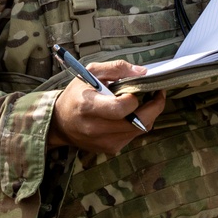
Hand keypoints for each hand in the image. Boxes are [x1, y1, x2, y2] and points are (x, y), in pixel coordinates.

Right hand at [48, 60, 166, 154]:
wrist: (60, 123)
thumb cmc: (76, 95)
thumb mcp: (90, 72)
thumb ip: (116, 68)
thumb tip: (143, 72)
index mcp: (89, 107)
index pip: (120, 108)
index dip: (134, 98)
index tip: (138, 88)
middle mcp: (97, 128)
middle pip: (137, 122)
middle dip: (154, 107)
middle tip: (158, 93)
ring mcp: (105, 142)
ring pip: (140, 130)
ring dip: (148, 115)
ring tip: (144, 101)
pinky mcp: (110, 149)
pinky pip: (134, 136)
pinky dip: (138, 124)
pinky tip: (132, 115)